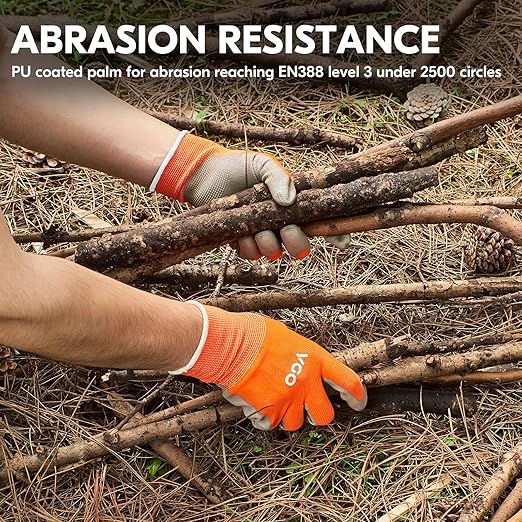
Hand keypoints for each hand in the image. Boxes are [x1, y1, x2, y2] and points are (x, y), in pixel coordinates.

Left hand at [150, 131, 309, 259]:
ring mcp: (259, 233)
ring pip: (274, 252)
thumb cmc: (237, 166)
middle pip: (298, 245)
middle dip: (295, 243)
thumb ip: (279, 178)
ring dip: (269, 246)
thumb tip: (289, 201)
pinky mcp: (239, 241)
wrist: (205, 174)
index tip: (313, 229)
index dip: (316, 230)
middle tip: (286, 231)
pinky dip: (249, 248)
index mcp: (289, 205)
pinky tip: (242, 236)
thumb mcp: (262, 165)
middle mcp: (277, 222)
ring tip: (259, 232)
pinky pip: (251, 255)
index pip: (311, 222)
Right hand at [171, 302, 366, 430]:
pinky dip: (264, 417)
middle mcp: (306, 383)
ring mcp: (288, 400)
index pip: (347, 381)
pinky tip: (256, 402)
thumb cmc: (254, 333)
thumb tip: (297, 364)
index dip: (357, 396)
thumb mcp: (287, 336)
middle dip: (317, 416)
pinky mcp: (268, 412)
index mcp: (314, 359)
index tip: (358, 403)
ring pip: (295, 424)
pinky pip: (270, 425)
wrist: (231, 344)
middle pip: (325, 416)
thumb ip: (299, 355)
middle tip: (308, 410)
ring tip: (273, 401)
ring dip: (287, 416)